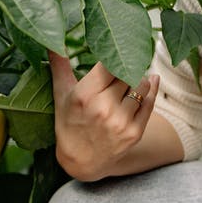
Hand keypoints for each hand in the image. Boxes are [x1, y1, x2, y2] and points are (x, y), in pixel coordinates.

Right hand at [49, 51, 158, 179]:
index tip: (114, 50)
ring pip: (141, 85)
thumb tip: (50, 42)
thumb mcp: (61, 94)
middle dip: (124, 67)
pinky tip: (151, 81)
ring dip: (138, 78)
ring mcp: (121, 122)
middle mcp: (104, 108)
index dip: (113, 56)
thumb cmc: (69, 122)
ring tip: (129, 79)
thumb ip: (59, 66)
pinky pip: (150, 102)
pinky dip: (151, 89)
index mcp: (85, 95)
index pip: (109, 63)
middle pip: (126, 72)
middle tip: (121, 65)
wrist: (81, 160)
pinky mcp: (135, 132)